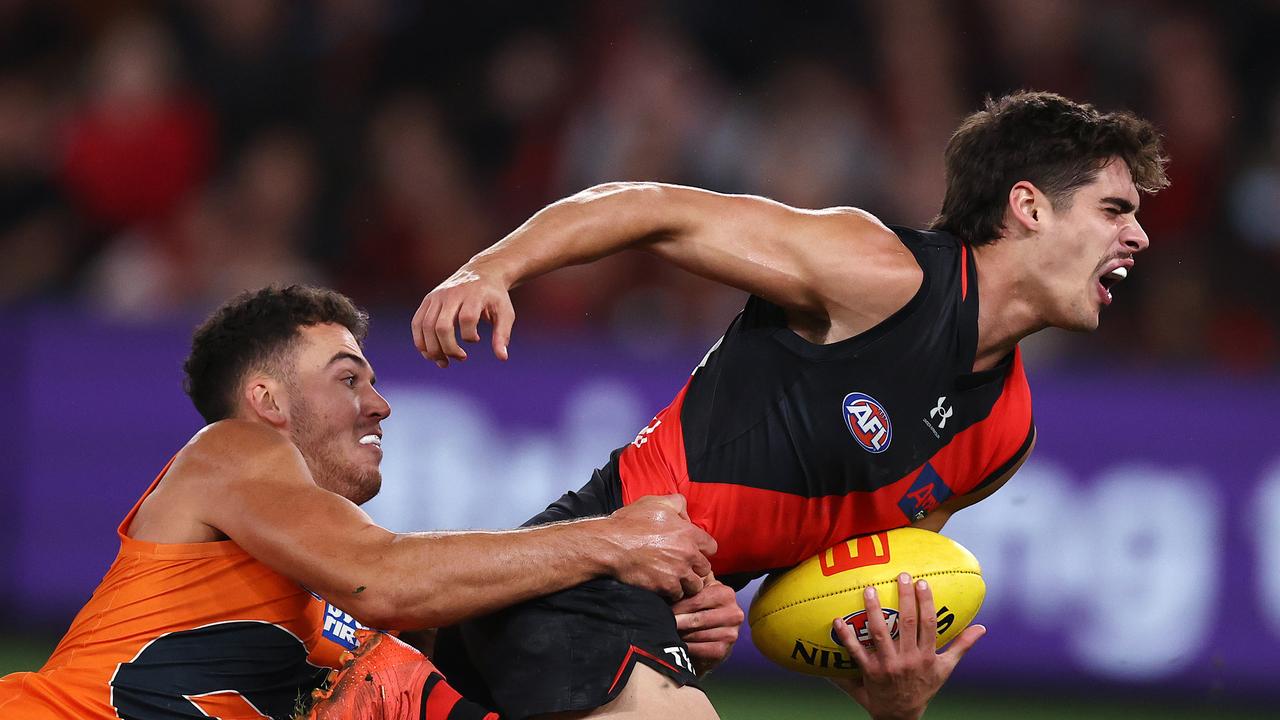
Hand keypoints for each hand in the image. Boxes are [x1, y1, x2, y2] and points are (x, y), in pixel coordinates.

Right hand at [412, 265, 514, 366]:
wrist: (482, 272)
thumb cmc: (495, 297)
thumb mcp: (505, 313)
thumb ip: (502, 335)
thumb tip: (502, 358)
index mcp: (473, 295)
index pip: (466, 319)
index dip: (470, 336)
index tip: (477, 339)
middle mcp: (452, 294)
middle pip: (442, 326)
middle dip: (448, 348)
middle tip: (461, 358)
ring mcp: (437, 296)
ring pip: (426, 326)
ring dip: (432, 350)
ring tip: (444, 363)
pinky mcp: (428, 299)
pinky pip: (417, 322)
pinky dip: (420, 341)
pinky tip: (430, 354)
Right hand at [604, 495, 716, 600]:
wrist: (611, 544)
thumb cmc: (631, 522)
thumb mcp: (656, 502)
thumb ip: (678, 504)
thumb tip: (686, 514)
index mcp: (689, 533)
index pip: (712, 547)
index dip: (702, 549)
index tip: (692, 551)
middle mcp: (688, 554)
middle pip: (705, 569)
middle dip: (695, 568)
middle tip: (683, 566)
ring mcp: (678, 572)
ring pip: (695, 586)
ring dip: (686, 583)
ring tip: (675, 579)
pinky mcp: (665, 586)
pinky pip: (678, 595)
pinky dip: (672, 592)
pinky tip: (663, 584)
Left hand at [672, 575, 742, 674]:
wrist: (710, 635)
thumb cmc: (699, 609)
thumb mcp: (697, 591)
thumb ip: (689, 585)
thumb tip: (669, 584)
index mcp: (726, 594)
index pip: (696, 600)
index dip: (677, 605)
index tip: (662, 608)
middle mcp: (734, 614)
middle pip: (696, 619)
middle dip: (676, 621)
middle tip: (661, 622)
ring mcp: (731, 634)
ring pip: (696, 635)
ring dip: (679, 634)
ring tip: (667, 632)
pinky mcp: (724, 651)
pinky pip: (699, 649)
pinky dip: (686, 647)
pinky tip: (678, 644)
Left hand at [830, 574, 984, 719]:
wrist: (901, 715)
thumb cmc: (924, 687)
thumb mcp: (945, 669)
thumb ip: (962, 646)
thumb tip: (982, 628)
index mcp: (927, 656)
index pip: (929, 625)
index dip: (926, 603)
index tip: (922, 582)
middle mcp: (908, 659)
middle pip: (907, 624)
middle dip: (904, 599)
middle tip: (901, 576)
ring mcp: (888, 665)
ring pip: (881, 634)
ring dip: (874, 611)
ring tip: (870, 589)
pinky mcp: (869, 672)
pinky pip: (855, 652)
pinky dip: (846, 636)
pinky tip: (837, 620)